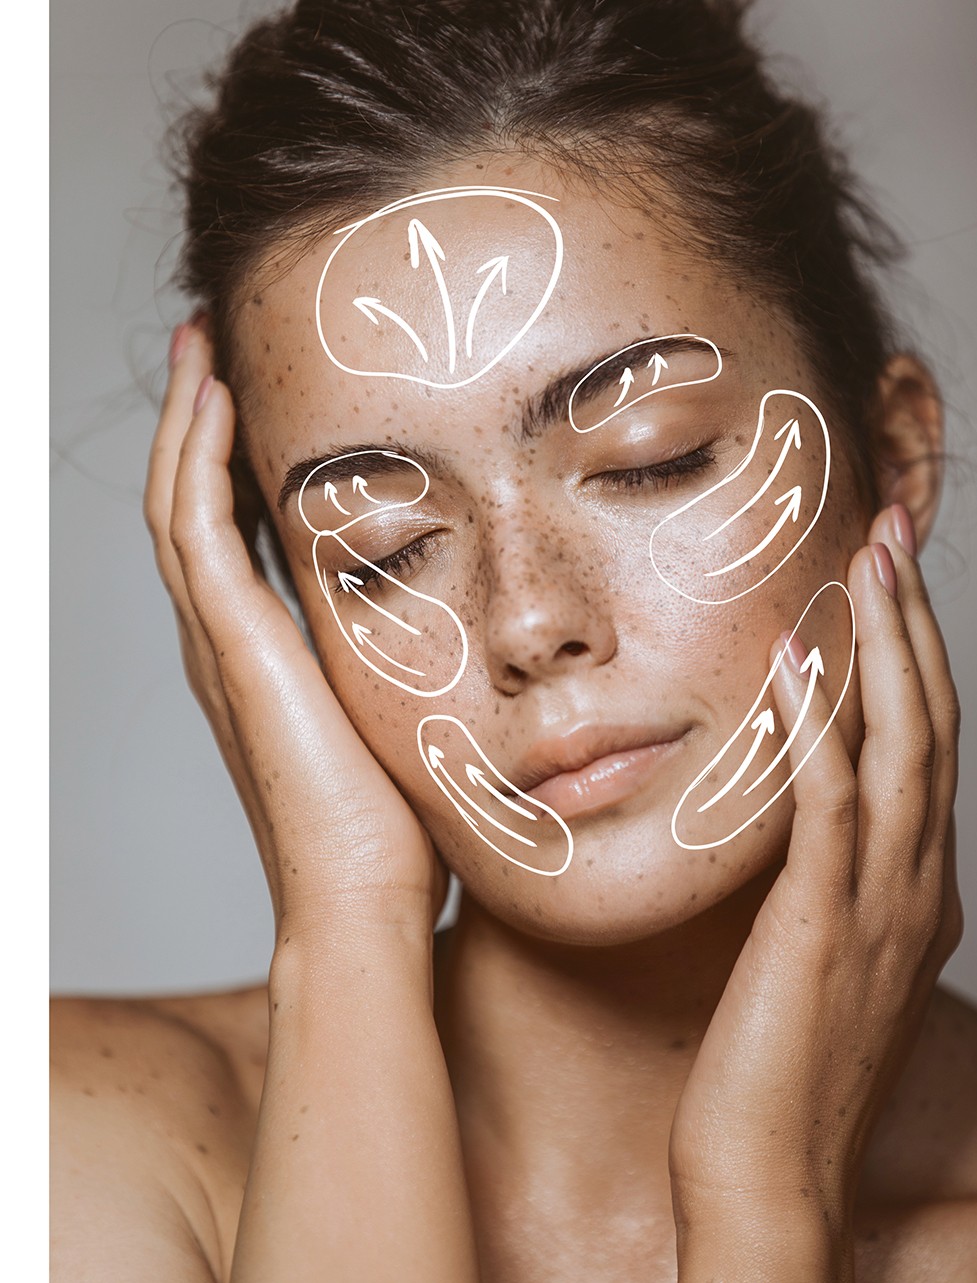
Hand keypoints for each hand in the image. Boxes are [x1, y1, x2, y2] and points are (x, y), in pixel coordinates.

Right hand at [144, 322, 447, 946]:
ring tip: (204, 347)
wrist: (363, 901)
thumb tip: (455, 638)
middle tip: (214, 349)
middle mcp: (227, 645)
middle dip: (199, 424)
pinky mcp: (236, 647)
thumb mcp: (394, 725)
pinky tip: (214, 395)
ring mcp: (222, 645)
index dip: (232, 465)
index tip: (257, 401)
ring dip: (186, 420)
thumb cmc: (393, 832)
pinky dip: (194, 456)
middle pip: (190, 507)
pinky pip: (196, 526)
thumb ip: (399, 672)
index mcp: (262, 660)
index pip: (231, 537)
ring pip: (179, 503)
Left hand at [668, 507, 962, 1280]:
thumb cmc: (780, 1071)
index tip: (887, 581)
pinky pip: (830, 809)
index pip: (926, 748)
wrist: (770, 1183)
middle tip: (893, 535)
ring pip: (899, 749)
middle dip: (915, 623)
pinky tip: (800, 665)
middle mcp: (917, 891)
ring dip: (886, 647)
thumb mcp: (821, 958)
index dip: (916, 657)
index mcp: (917, 893)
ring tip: (868, 561)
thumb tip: (798, 817)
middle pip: (929, 726)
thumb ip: (825, 882)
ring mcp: (879, 910)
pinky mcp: (820, 931)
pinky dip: (820, 729)